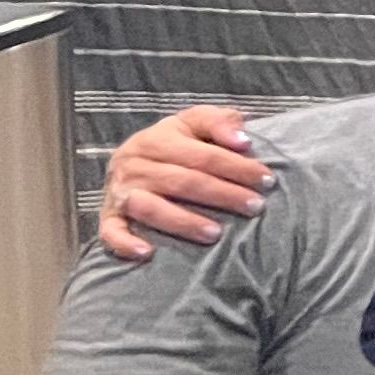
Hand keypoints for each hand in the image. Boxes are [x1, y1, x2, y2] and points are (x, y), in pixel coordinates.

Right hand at [97, 106, 271, 261]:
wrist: (129, 157)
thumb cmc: (174, 142)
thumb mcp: (195, 122)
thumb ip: (219, 122)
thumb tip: (242, 140)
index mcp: (157, 138)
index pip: (204, 155)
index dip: (238, 167)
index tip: (267, 180)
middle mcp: (135, 164)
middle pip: (184, 182)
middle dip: (223, 195)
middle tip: (255, 207)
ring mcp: (119, 192)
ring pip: (151, 208)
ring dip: (184, 222)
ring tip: (216, 234)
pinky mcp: (107, 216)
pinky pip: (111, 232)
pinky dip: (126, 243)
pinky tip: (148, 253)